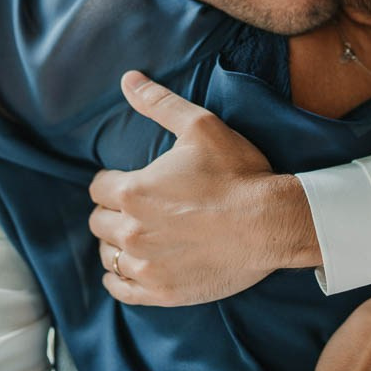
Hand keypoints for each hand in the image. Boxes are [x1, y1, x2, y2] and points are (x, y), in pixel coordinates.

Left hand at [89, 71, 318, 305]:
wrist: (271, 222)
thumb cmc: (238, 173)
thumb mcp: (201, 126)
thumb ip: (159, 102)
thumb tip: (128, 79)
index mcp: (133, 191)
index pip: (98, 187)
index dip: (112, 181)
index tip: (128, 181)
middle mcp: (131, 231)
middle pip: (99, 222)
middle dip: (113, 212)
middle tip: (136, 208)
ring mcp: (146, 265)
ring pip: (108, 255)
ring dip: (116, 244)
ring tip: (137, 236)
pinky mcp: (162, 291)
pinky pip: (121, 288)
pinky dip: (120, 278)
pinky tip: (131, 268)